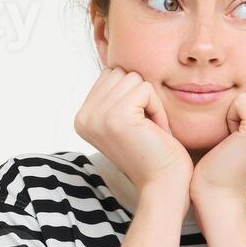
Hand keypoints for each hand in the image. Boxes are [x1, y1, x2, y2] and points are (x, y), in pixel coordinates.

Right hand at [73, 67, 191, 192]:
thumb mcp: (125, 120)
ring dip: (151, 102)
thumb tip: (117, 61)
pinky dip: (157, 108)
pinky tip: (155, 132)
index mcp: (82, 116)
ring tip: (150, 130)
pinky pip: (146, 89)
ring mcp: (97, 117)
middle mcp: (83, 116)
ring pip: (134, 78)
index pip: (110, 75)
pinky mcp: (117, 117)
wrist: (163, 185)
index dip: (132, 95)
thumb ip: (115, 94)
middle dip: (141, 96)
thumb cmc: (153, 152)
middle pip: (121, 72)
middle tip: (146, 129)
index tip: (137, 126)